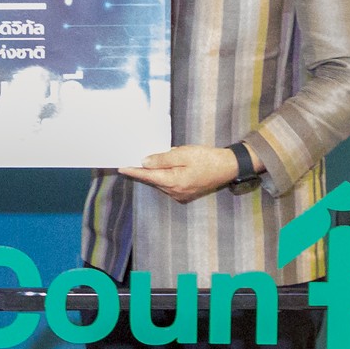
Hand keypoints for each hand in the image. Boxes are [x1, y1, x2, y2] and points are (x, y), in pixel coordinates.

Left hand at [120, 145, 241, 203]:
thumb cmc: (208, 158)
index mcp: (174, 181)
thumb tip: (144, 162)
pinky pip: (170, 184)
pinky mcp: (186, 194)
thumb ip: (162, 159)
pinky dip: (166, 176)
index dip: (133, 171)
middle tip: (140, 155)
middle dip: (147, 169)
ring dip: (158, 172)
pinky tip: (171, 166)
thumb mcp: (183, 153)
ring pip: (162, 182)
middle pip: (154, 180)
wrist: (228, 167)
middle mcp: (175, 192)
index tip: (121, 167)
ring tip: (162, 158)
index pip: (147, 176)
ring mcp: (181, 195)